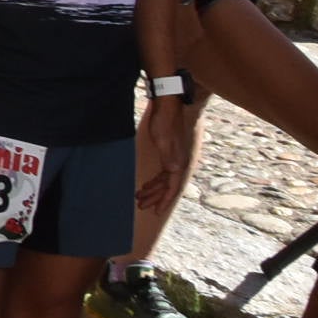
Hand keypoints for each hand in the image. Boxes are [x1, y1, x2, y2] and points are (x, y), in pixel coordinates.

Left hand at [137, 97, 187, 211]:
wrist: (167, 105)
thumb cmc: (164, 122)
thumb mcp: (164, 141)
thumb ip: (168, 158)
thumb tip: (174, 172)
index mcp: (178, 163)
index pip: (171, 189)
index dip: (164, 201)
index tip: (156, 212)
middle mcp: (178, 163)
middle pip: (166, 187)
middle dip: (154, 197)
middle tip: (141, 205)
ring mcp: (173, 158)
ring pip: (163, 180)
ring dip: (153, 189)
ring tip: (139, 197)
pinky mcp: (167, 152)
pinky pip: (162, 172)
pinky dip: (154, 180)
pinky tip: (146, 184)